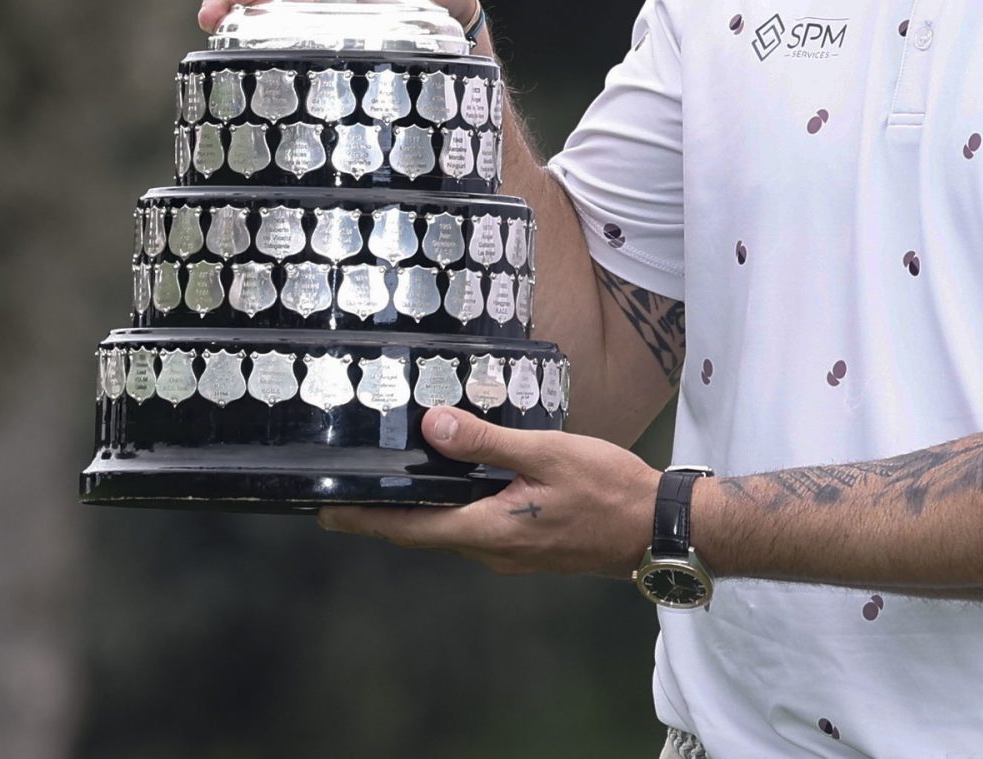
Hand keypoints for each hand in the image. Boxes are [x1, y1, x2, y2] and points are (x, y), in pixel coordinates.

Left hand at [316, 407, 659, 579]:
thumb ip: (488, 443)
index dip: (364, 520)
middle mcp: (493, 551)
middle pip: (424, 533)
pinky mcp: (529, 548)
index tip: (324, 513)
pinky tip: (456, 487)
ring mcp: (512, 554)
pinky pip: (477, 529)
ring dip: (420, 512)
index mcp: (490, 530)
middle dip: (384, 514)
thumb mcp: (547, 454)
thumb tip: (434, 427)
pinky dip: (454, 511)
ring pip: (451, 532)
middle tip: (347, 492)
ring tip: (393, 484)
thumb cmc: (609, 490)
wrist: (658, 528)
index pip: (410, 529)